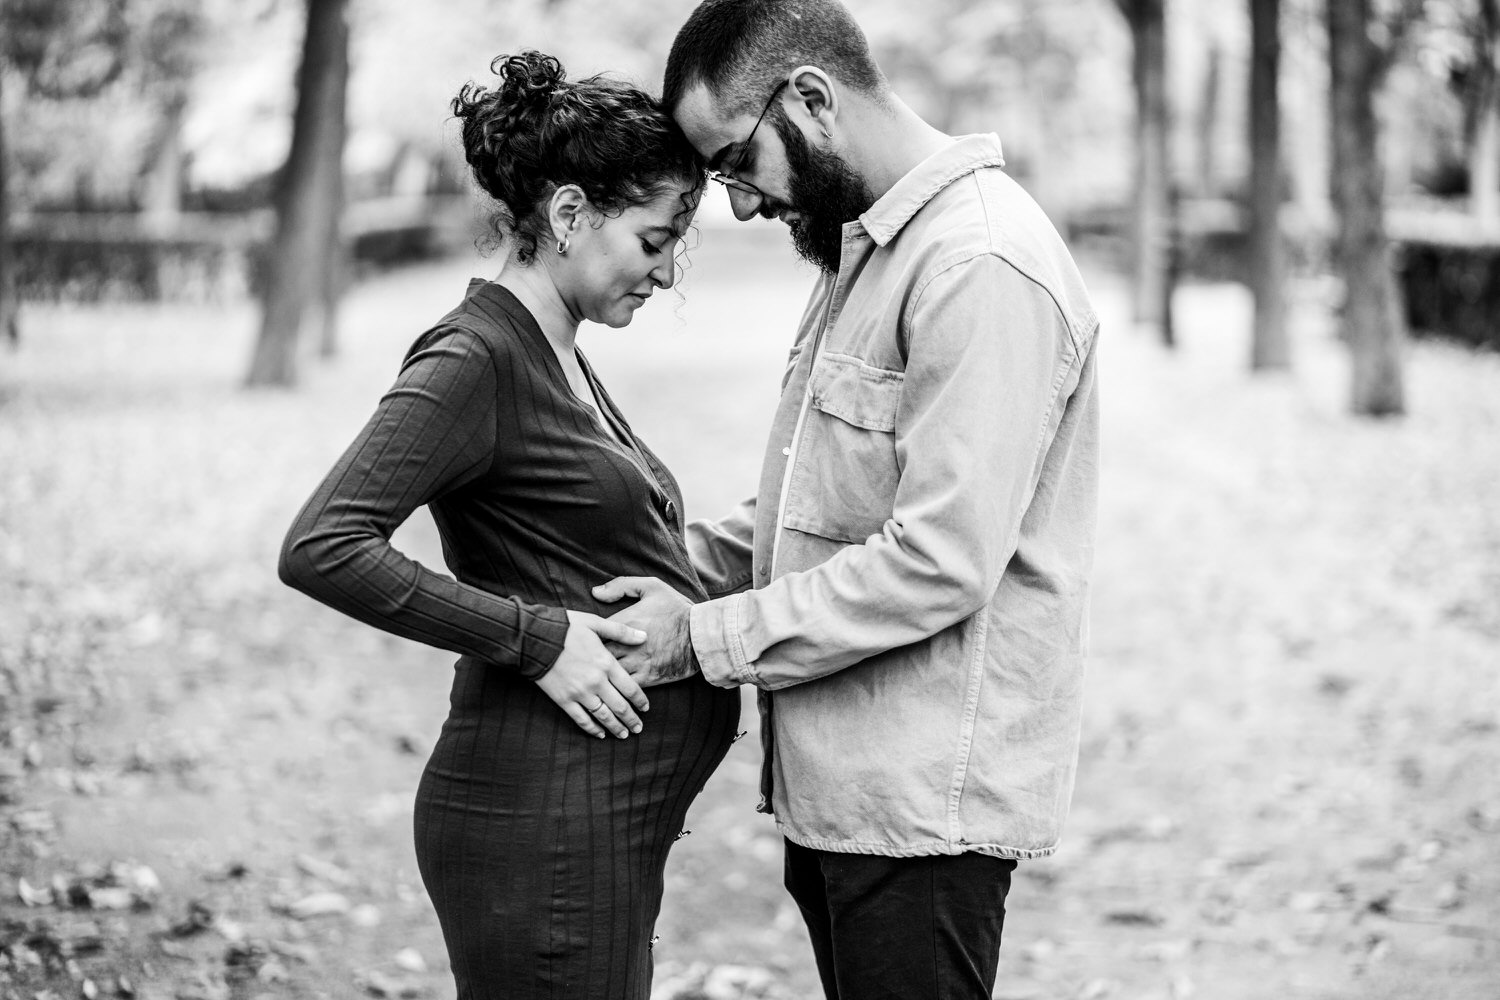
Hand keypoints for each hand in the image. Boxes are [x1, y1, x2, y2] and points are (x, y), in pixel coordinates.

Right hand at [534, 612, 651, 738]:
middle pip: (620, 706)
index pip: (630, 688)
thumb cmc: (565, 627)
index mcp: (606, 663)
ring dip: (616, 728)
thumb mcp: (595, 623)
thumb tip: (644, 636)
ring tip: (625, 735)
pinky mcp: (564, 700)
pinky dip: (592, 729)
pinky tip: (601, 734)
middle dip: (631, 719)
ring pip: (603, 716)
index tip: (646, 708)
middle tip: (639, 728)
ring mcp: (579, 693)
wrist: (534, 638)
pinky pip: (582, 719)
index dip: (640, 700)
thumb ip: (621, 632)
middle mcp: (596, 682)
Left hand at [591, 576, 698, 687]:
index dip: (585, 635)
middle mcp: (628, 644)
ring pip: (608, 674)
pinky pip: (625, 688)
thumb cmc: (677, 609)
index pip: (593, 631)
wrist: (703, 634)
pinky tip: (610, 688)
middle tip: (581, 659)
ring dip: (599, 675)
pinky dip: (616, 689)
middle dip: (587, 657)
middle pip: (596, 655)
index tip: (582, 637)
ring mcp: (637, 663)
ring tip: (591, 675)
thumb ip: (621, 586)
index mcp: (625, 621)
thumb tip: (595, 592)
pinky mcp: (648, 678)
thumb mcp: (652, 586)